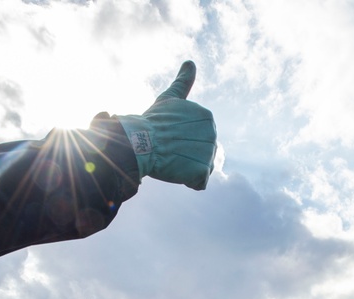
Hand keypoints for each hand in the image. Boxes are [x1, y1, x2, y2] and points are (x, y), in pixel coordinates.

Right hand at [115, 61, 216, 189]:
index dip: (180, 140)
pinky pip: (199, 182)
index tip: (167, 136)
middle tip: (167, 149)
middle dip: (184, 155)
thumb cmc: (152, 121)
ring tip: (170, 159)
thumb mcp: (170, 98)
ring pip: (199, 168)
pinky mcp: (203, 170)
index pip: (197, 137)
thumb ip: (183, 81)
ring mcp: (209, 152)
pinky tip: (175, 170)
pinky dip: (187, 180)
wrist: (140, 141)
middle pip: (200, 153)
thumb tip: (190, 62)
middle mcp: (213, 133)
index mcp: (207, 117)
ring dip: (184, 168)